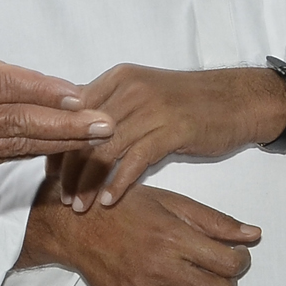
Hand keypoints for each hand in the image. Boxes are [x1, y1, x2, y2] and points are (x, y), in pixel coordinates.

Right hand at [24, 185, 259, 285]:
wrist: (77, 228)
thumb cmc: (127, 208)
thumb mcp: (172, 202)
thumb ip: (214, 221)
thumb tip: (254, 235)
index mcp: (174, 237)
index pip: (230, 264)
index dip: (240, 262)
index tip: (234, 256)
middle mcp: (161, 268)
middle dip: (226, 284)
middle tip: (216, 271)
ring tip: (192, 282)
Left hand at [46, 65, 285, 209]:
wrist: (235, 100)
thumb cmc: (188, 102)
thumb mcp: (143, 95)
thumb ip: (110, 107)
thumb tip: (73, 130)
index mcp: (117, 79)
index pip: (72, 113)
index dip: (57, 146)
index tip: (50, 174)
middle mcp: (129, 89)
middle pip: (83, 133)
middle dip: (68, 170)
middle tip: (61, 198)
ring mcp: (151, 108)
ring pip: (104, 150)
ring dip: (89, 183)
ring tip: (80, 207)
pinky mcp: (172, 129)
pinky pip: (134, 161)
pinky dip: (118, 184)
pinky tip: (109, 202)